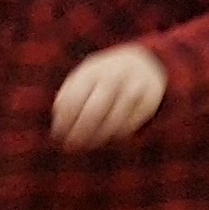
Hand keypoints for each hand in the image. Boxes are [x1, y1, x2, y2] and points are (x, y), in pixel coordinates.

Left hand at [50, 45, 166, 150]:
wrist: (144, 62)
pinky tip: (108, 138)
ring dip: (99, 136)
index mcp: (93, 70)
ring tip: (89, 145)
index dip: (64, 121)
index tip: (58, 136)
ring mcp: (135, 86)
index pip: (74, 99)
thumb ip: (67, 98)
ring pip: (115, 119)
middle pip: (95, 110)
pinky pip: (131, 123)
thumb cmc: (102, 78)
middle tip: (71, 147)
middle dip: (81, 132)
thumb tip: (60, 126)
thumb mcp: (84, 79)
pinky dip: (118, 135)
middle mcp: (115, 75)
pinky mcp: (150, 98)